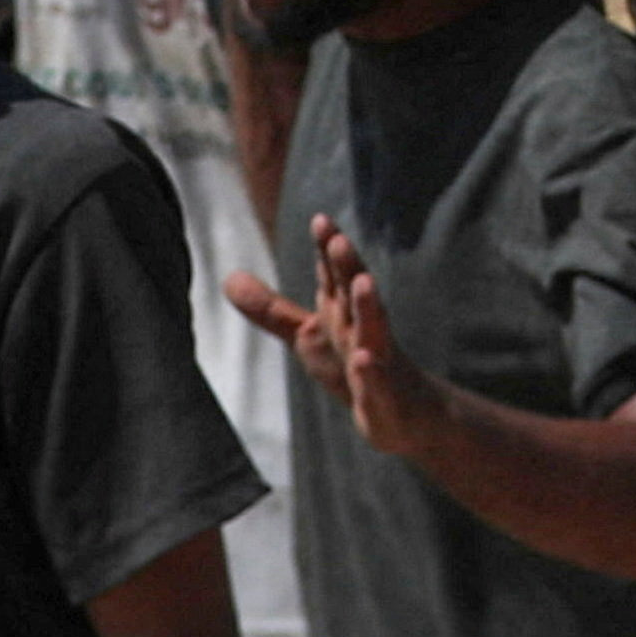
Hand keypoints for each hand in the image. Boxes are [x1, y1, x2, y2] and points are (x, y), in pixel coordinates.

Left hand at [227, 216, 445, 462]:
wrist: (407, 416)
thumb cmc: (355, 370)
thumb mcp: (309, 337)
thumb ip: (272, 310)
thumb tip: (228, 278)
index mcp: (345, 314)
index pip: (336, 275)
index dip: (329, 249)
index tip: (321, 220)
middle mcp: (364, 331)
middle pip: (356, 294)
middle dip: (349, 267)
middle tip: (338, 240)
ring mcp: (378, 364)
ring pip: (375, 331)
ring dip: (370, 307)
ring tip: (364, 282)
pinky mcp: (384, 400)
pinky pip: (377, 386)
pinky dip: (371, 374)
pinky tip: (363, 360)